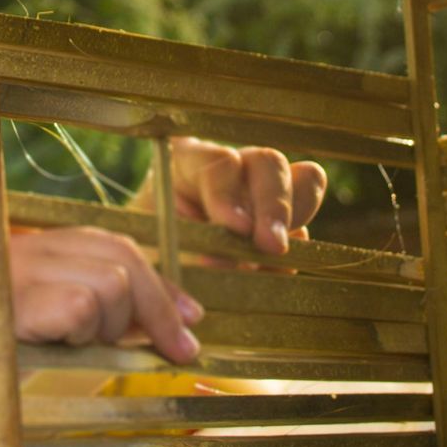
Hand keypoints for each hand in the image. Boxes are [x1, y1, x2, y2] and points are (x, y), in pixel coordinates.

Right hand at [0, 227, 202, 446]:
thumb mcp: (31, 331)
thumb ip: (79, 313)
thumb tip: (157, 317)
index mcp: (21, 243)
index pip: (107, 243)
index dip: (157, 279)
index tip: (189, 317)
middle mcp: (16, 242)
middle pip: (118, 254)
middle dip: (160, 305)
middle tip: (180, 350)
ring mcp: (8, 265)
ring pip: (107, 280)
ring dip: (113, 326)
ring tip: (78, 350)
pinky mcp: (2, 298)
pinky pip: (78, 303)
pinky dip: (83, 334)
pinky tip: (57, 350)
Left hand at [131, 136, 326, 255]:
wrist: (148, 285)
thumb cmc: (143, 258)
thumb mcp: (152, 251)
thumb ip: (187, 252)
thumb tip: (234, 263)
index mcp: (187, 162)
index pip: (219, 161)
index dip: (229, 193)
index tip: (235, 228)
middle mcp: (230, 169)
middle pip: (269, 162)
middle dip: (274, 203)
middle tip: (270, 245)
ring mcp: (260, 193)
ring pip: (302, 183)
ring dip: (294, 218)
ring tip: (276, 256)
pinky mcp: (281, 227)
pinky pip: (303, 230)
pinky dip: (295, 252)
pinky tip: (272, 273)